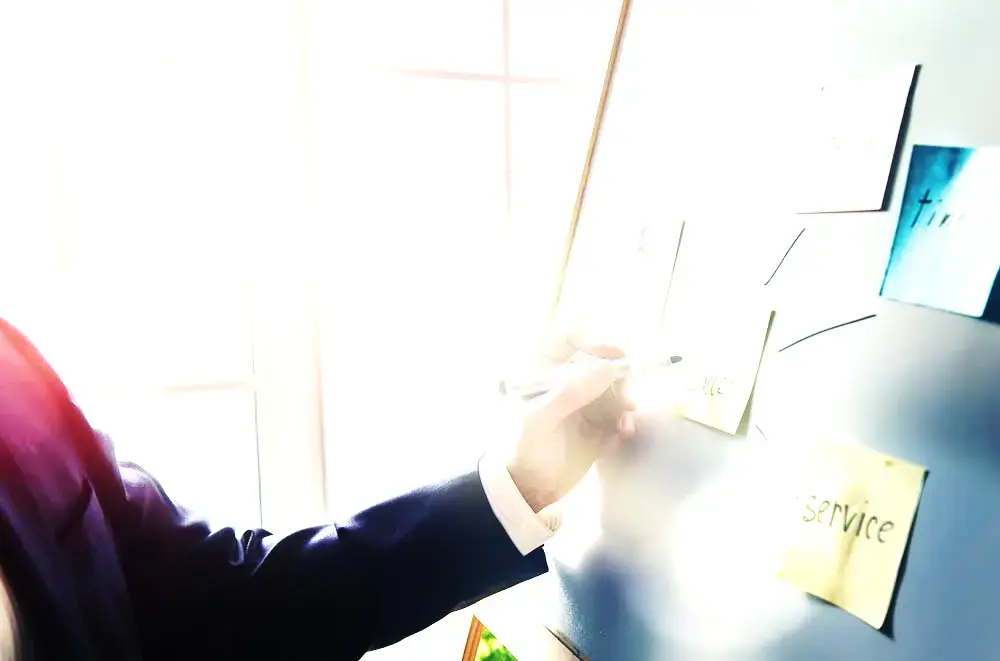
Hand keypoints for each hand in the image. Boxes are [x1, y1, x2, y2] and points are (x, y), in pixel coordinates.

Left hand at [505, 334, 636, 512]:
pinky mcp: (596, 424)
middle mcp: (564, 382)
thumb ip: (572, 392)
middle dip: (618, 380)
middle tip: (627, 401)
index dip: (595, 343)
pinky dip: (621, 425)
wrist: (531, 489)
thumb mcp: (541, 419)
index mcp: (542, 371)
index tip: (619, 355)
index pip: (570, 341)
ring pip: (613, 390)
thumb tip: (608, 369)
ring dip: (623, 405)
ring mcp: (582, 402)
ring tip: (624, 426)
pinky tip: (617, 440)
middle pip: (600, 364)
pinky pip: (617, 415)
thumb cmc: (525, 449)